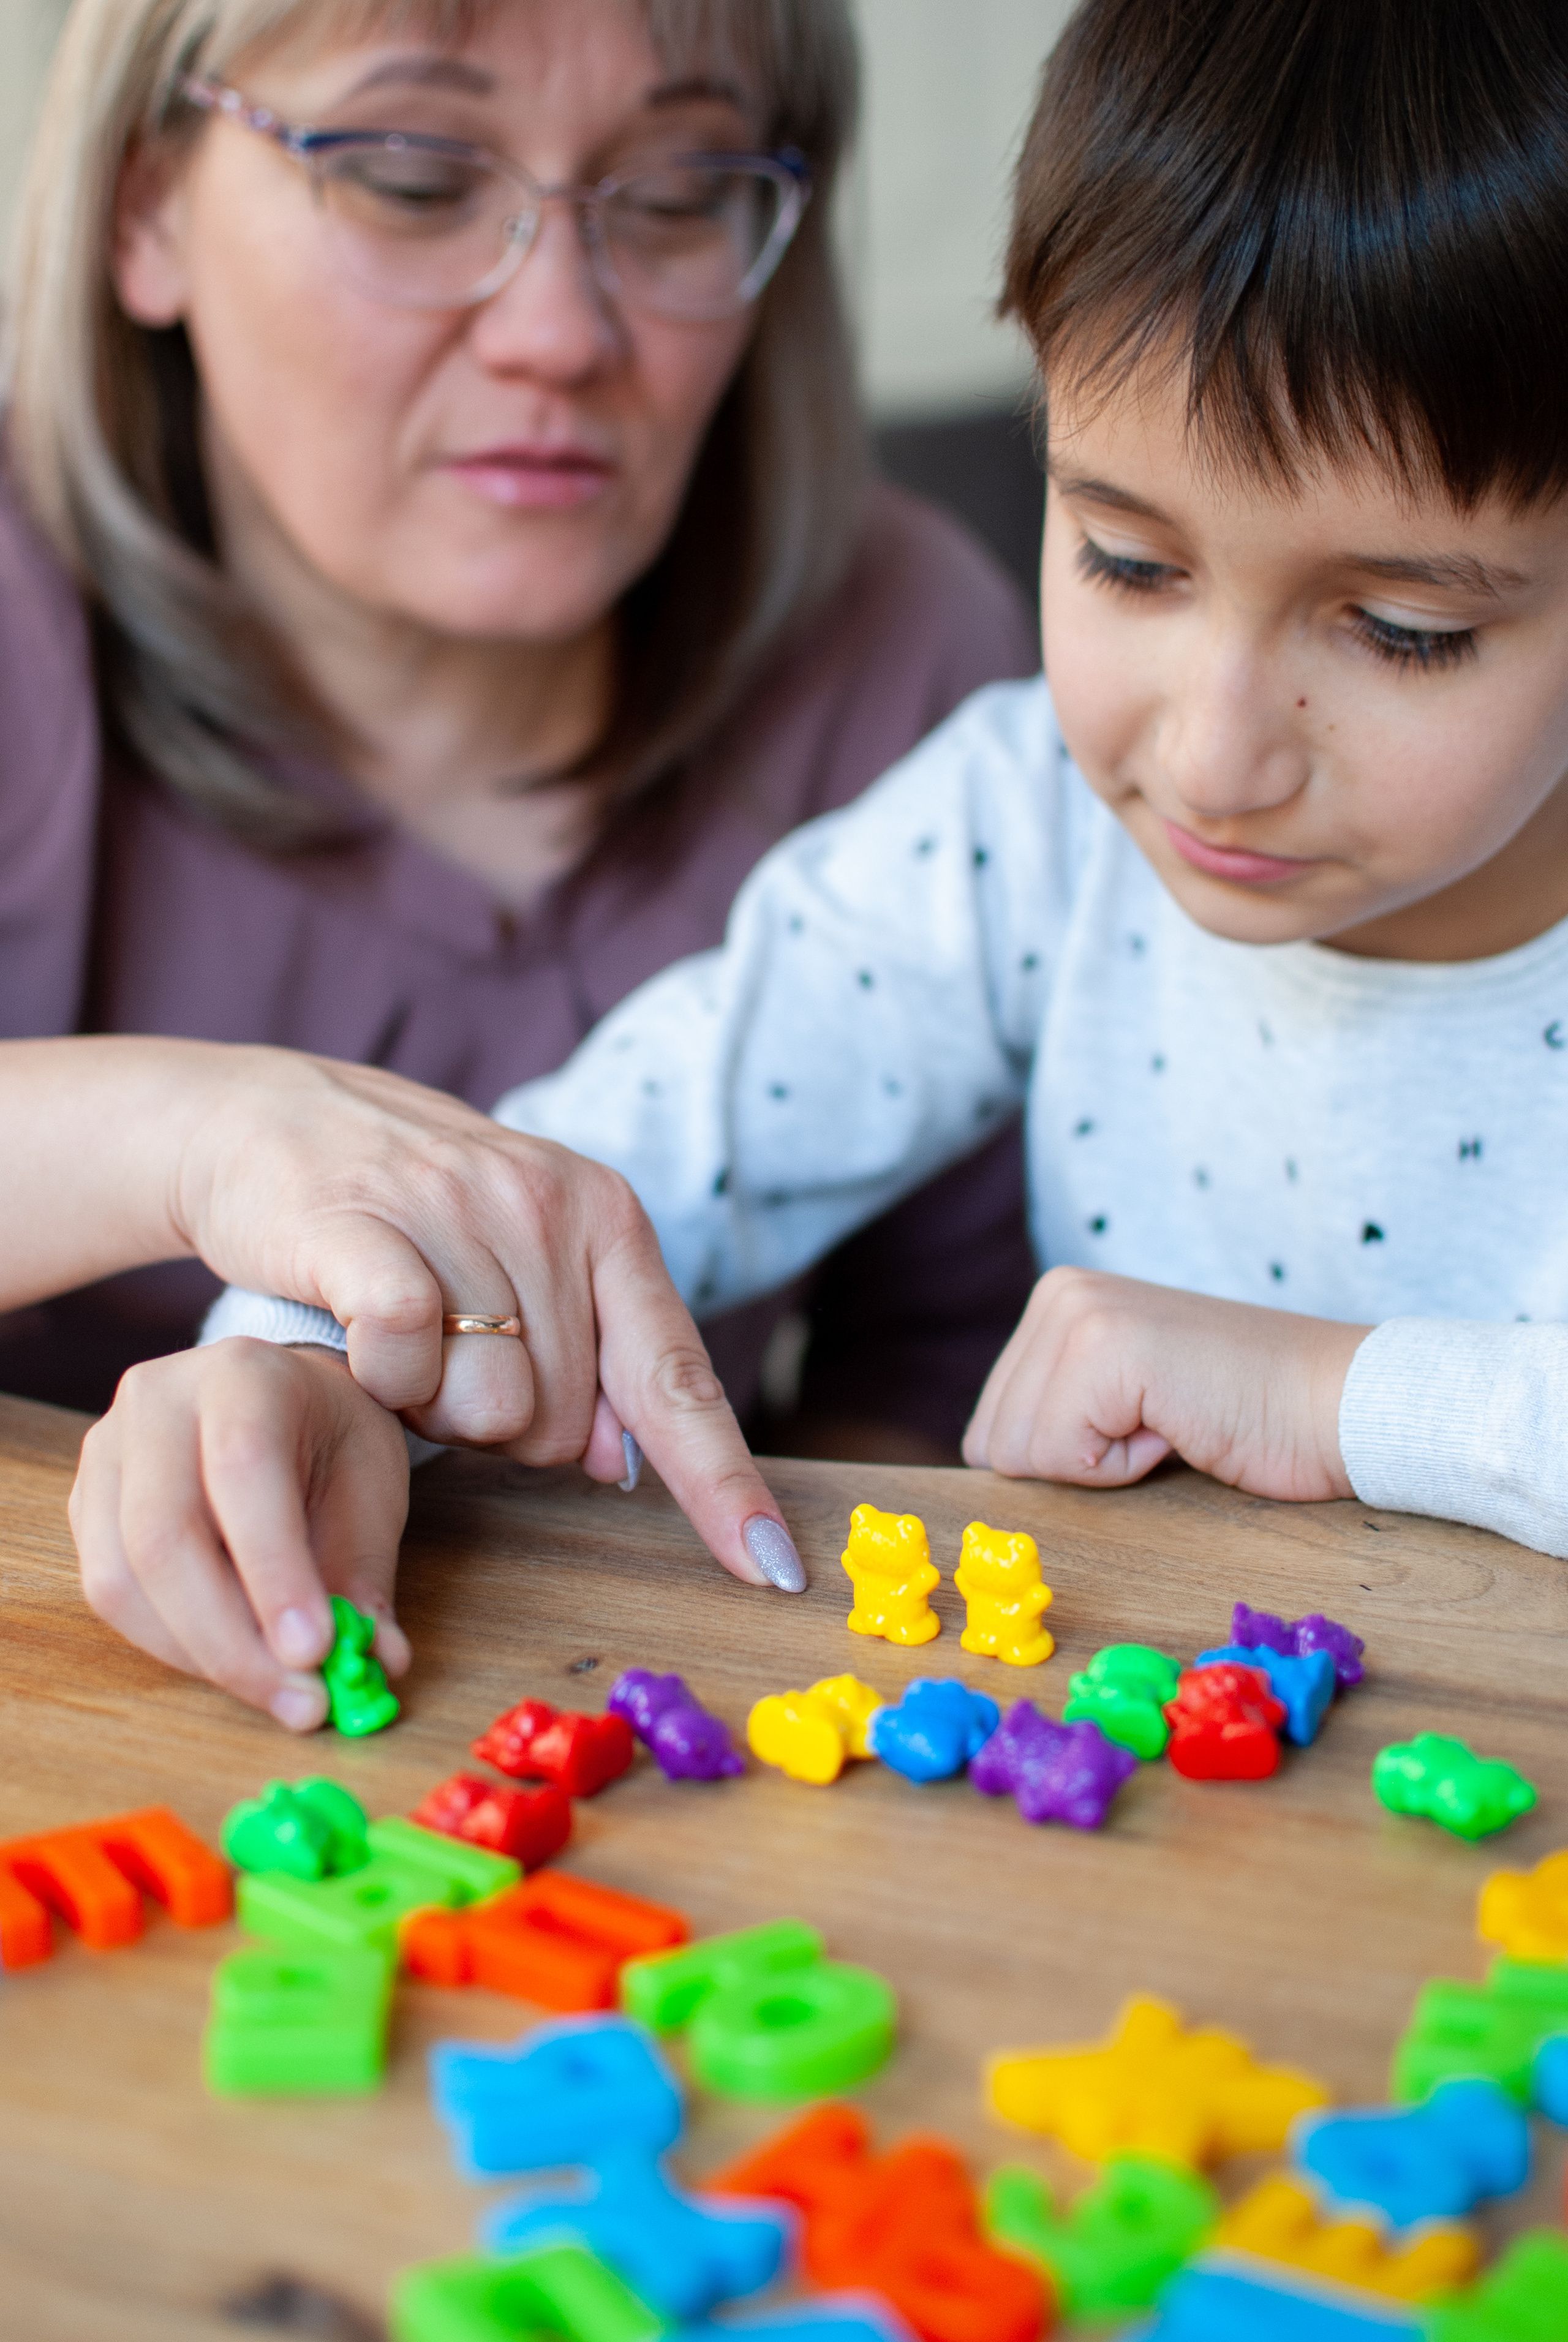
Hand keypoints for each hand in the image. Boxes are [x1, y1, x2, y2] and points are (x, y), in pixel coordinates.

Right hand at [71, 1340, 410, 1729]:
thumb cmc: (329, 1438)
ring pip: (122, 1577)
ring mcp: (107, 1451)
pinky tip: (233, 1661)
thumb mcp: (371, 1486)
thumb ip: (368, 1575)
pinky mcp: (86, 1504)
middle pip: (164, 1535)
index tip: (316, 1651)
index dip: (274, 1569)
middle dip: (234, 1639)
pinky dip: (173, 1646)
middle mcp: (157, 1402)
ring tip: (277, 1691)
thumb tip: (382, 1661)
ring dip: (202, 1655)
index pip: (241, 1470)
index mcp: (242, 1375)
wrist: (278, 1400)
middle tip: (301, 1700)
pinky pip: (111, 1594)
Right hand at [163, 1045, 793, 1589]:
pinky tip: (360, 1335)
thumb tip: (623, 1464)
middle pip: (564, 1425)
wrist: (273, 1116)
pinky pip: (405, 1357)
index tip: (776, 1570)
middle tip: (449, 1353)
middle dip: (502, 1426)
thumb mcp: (528, 1260)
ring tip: (403, 1340)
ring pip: (488, 1410)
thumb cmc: (415, 1213)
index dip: (726, 1485)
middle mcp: (549, 1205)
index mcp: (608, 1220)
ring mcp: (457, 1206)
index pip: (680, 1378)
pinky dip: (381, 1378)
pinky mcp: (361, 1221)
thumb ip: (589, 1356)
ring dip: (434, 1408)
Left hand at [963, 1268, 1367, 1499]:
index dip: (1067, 1458)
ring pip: (1020, 1451)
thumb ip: (1056, 1408)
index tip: (1144, 1422)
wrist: (1337, 1404)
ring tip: (1170, 1419)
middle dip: (1076, 1460)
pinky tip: (1177, 1424)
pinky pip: (1060, 1454)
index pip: (991, 1425)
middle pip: (995, 1441)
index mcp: (1058, 1301)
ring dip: (1100, 1463)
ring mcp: (1079, 1312)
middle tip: (1161, 1422)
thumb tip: (984, 1455)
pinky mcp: (1105, 1347)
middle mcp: (1059, 1293)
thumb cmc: (1244, 1417)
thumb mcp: (1123, 1399)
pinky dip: (1122, 1465)